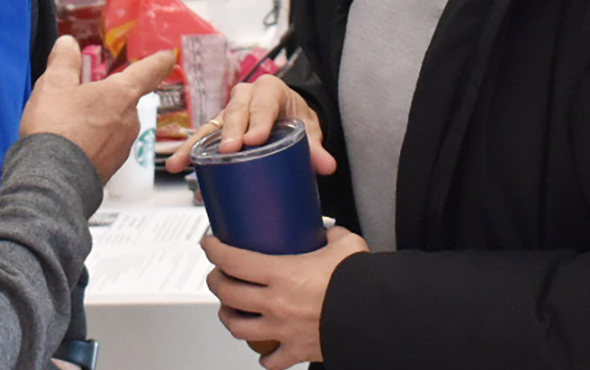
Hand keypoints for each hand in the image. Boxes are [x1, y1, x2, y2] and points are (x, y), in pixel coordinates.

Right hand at [20, 37, 175, 181]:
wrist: (53, 179)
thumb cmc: (57, 130)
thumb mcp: (54, 85)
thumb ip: (64, 61)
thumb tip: (68, 44)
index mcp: (121, 94)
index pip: (148, 71)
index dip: (159, 61)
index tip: (169, 56)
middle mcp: (130, 119)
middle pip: (123, 99)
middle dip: (105, 96)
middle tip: (78, 97)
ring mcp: (123, 146)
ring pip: (113, 123)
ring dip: (97, 119)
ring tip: (67, 124)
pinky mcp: (112, 166)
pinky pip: (105, 145)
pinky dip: (92, 141)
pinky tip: (71, 144)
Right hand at [164, 74, 335, 176]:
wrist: (288, 114)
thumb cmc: (295, 115)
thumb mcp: (309, 128)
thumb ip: (316, 147)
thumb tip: (326, 166)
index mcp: (269, 89)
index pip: (263, 103)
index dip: (258, 120)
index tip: (255, 139)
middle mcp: (244, 96)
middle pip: (236, 112)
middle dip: (231, 131)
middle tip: (230, 149)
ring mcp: (228, 111)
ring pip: (212, 125)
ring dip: (197, 144)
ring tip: (183, 162)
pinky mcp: (219, 128)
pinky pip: (204, 138)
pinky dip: (191, 152)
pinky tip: (179, 166)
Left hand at [203, 227, 368, 368]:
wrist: (380, 319)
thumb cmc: (362, 285)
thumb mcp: (346, 245)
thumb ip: (332, 234)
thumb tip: (327, 232)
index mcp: (282, 274)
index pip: (232, 260)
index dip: (214, 250)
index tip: (209, 243)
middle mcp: (276, 304)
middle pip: (227, 294)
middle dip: (216, 281)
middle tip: (217, 273)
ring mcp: (284, 331)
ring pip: (238, 328)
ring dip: (229, 316)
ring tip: (229, 308)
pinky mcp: (297, 351)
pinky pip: (271, 360)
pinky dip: (264, 356)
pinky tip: (264, 348)